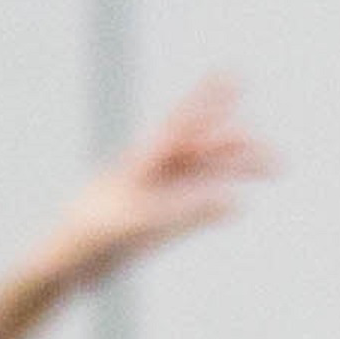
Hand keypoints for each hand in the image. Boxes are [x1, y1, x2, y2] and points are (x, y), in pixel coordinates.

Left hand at [37, 78, 269, 288]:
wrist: (63, 262)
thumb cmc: (91, 239)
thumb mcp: (142, 227)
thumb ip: (187, 214)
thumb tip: (233, 203)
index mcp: (143, 161)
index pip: (183, 123)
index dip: (209, 99)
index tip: (232, 76)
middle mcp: (152, 172)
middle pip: (203, 149)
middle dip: (239, 145)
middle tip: (276, 153)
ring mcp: (155, 194)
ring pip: (203, 173)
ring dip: (234, 169)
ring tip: (272, 167)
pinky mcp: (154, 219)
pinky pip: (193, 203)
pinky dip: (216, 202)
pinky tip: (237, 203)